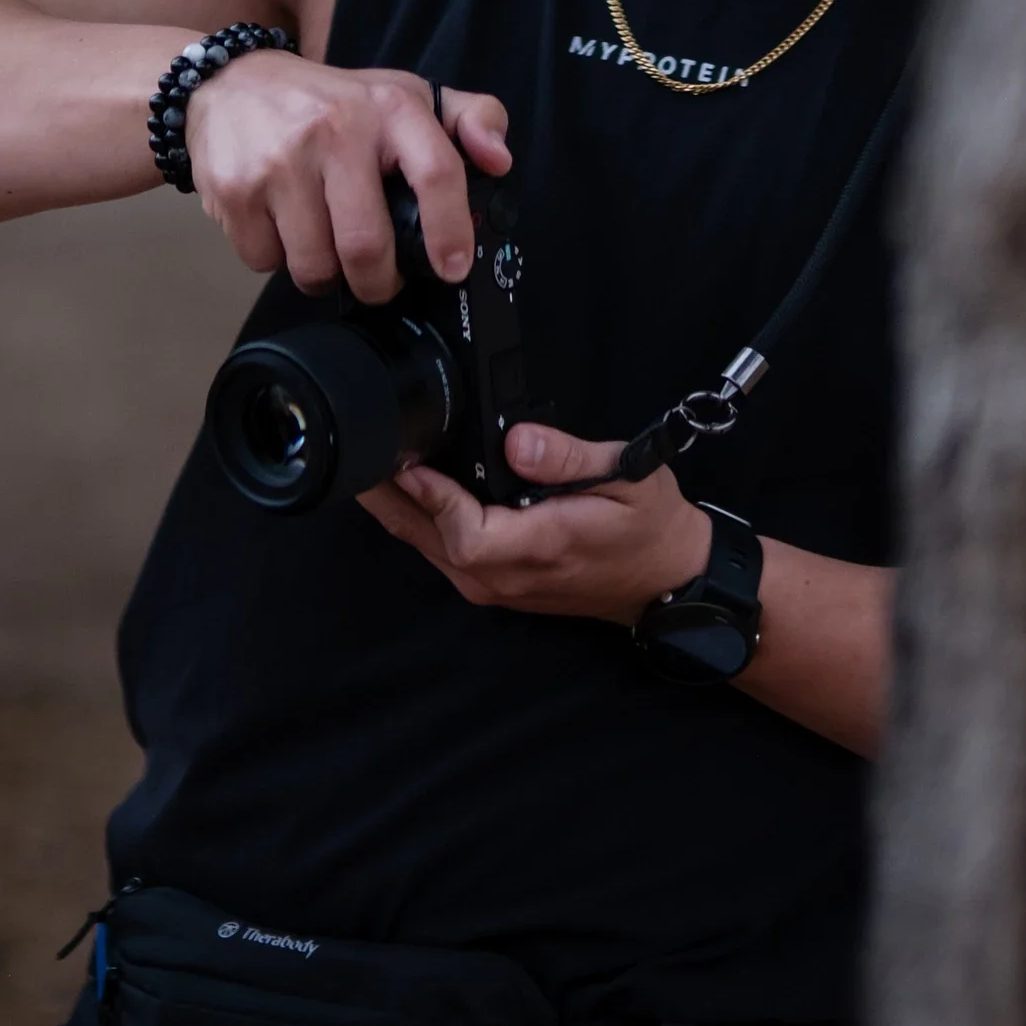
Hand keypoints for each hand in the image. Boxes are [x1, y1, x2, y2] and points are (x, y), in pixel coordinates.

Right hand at [185, 57, 509, 302]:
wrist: (231, 83)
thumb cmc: (332, 102)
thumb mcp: (403, 94)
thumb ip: (469, 118)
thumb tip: (499, 159)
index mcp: (389, 108)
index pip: (436, 172)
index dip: (450, 231)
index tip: (452, 268)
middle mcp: (334, 130)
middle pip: (366, 245)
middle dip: (378, 282)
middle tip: (378, 279)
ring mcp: (280, 162)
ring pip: (315, 266)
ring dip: (325, 275)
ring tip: (326, 247)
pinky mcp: (235, 190)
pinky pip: (266, 262)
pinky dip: (278, 261)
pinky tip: (284, 228)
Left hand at [358, 422, 712, 622]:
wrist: (666, 579)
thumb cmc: (650, 525)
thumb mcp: (629, 476)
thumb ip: (569, 457)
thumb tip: (516, 439)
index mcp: (540, 546)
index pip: (465, 532)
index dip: (431, 497)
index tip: (406, 459)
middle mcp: (507, 576)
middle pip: (429, 541)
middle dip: (391, 498)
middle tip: (359, 453)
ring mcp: (498, 586)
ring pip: (429, 549)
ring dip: (398, 510)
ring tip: (370, 465)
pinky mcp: (495, 584)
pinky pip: (443, 554)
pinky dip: (420, 521)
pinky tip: (407, 490)